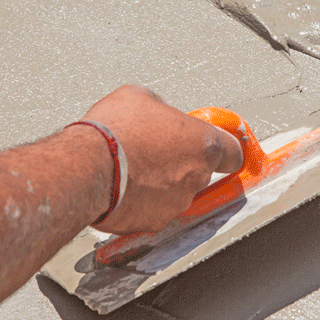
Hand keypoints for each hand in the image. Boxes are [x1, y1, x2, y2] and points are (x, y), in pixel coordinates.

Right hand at [81, 85, 242, 234]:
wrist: (86, 168)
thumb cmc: (114, 130)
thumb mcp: (140, 97)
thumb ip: (162, 109)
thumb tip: (158, 113)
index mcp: (203, 144)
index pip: (233, 154)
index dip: (224, 150)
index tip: (220, 148)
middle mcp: (196, 177)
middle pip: (199, 172)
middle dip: (180, 163)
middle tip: (154, 150)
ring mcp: (176, 204)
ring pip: (175, 193)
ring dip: (159, 182)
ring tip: (130, 167)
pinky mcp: (153, 223)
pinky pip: (151, 210)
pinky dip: (140, 202)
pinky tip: (121, 186)